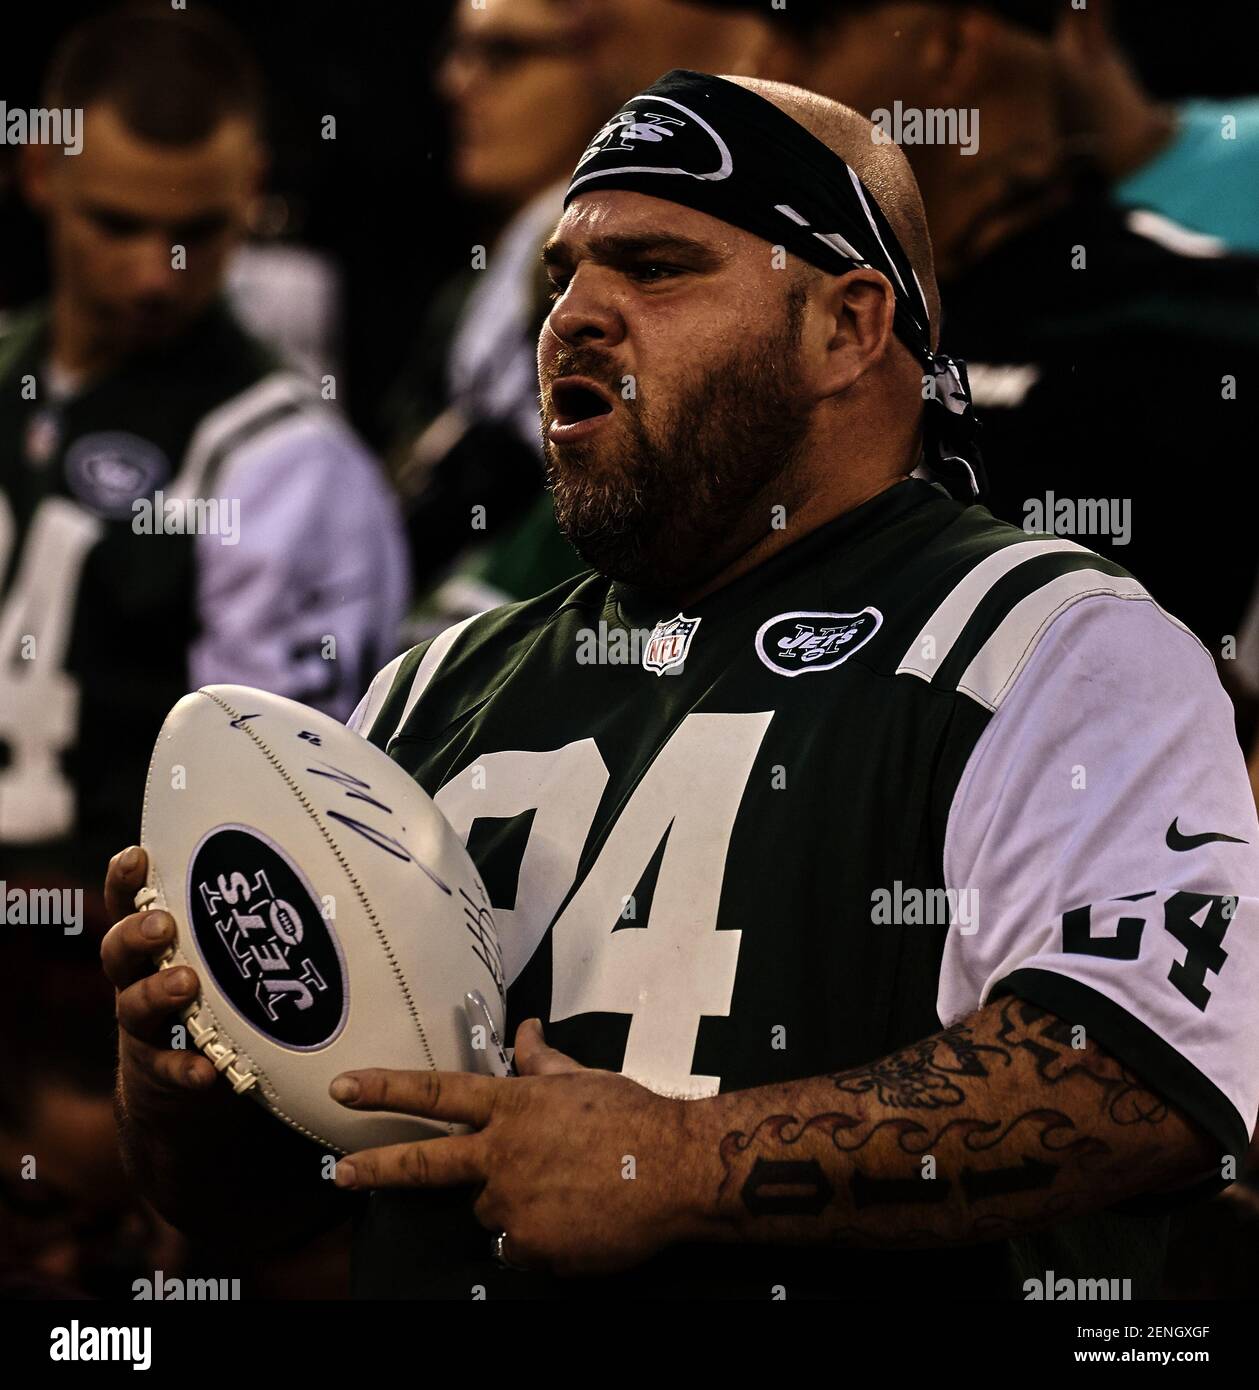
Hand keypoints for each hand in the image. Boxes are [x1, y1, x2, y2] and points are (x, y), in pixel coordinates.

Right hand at [100, 845, 217, 1110]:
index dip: (125, 880)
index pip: (128, 904)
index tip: (138, 856)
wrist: (185, 1082)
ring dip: (158, 993)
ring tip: (185, 983)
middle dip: (137, 934)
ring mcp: (144, 1026)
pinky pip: (166, 1068)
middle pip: (119, 951)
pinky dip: (185, 1068)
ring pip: (133, 1006)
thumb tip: (308, 869)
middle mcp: (138, 979)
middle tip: (163, 925)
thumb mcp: (218, 954)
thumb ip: (239, 921)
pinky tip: (204, 1070)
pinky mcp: (158, 1070)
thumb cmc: (214, 996)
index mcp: (152, 945)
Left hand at [329, 1019, 705, 1275]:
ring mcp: (512, 1204)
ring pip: (491, 1209)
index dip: (386, 1089)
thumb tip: (524, 1029)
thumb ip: (541, 1062)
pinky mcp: (530, 1246)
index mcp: (512, 1106)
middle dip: (376, 1166)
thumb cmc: (631, 1117)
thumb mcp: (581, 1080)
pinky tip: (575, 1220)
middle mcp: (501, 1154)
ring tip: (566, 1191)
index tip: (344, 1087)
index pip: (437, 1092)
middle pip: (426, 1162)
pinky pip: (521, 1246)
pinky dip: (540, 1238)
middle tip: (339, 1174)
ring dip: (515, 1203)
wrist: (675, 1169)